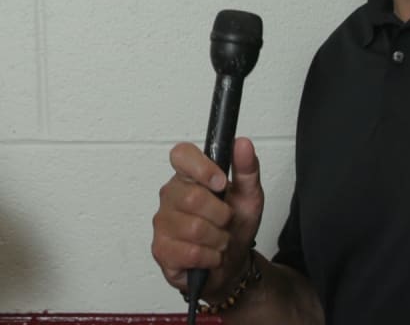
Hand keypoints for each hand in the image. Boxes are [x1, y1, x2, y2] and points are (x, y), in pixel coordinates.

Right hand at [151, 138, 263, 298]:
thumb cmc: (234, 227)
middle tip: (225, 222)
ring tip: (218, 241)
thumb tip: (242, 143)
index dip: (202, 167)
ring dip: (219, 240)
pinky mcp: (161, 250)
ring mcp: (162, 222)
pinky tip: (209, 256)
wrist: (231, 266)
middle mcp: (170, 195)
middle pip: (194, 198)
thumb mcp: (249, 197)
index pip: (181, 155)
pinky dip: (210, 258)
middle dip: (221, 215)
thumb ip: (246, 170)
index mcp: (188, 176)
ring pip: (195, 228)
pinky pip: (192, 253)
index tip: (221, 183)